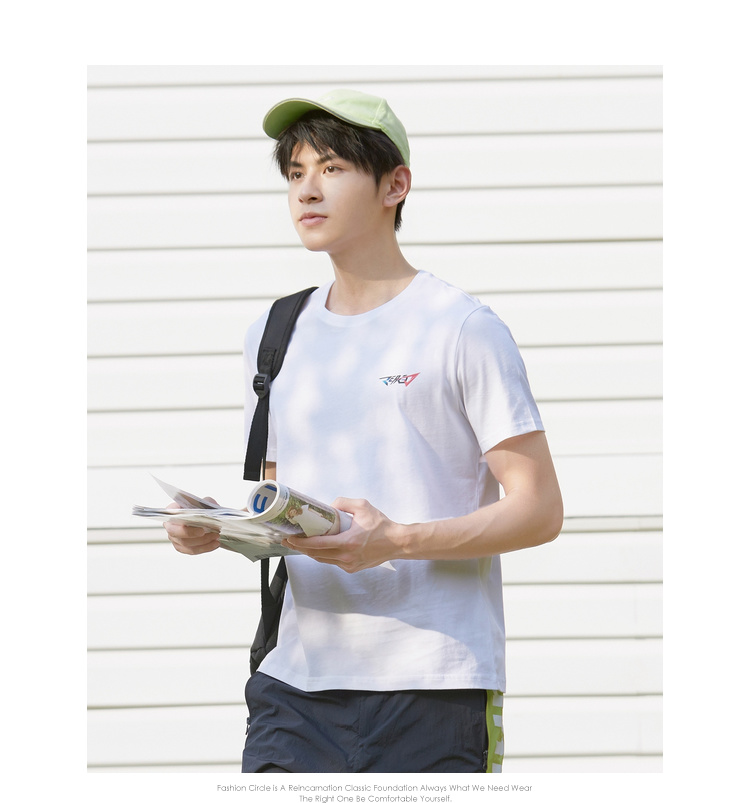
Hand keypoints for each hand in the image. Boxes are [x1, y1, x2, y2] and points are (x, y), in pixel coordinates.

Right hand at [163, 499, 221, 554]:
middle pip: (176, 533)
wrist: (206, 519)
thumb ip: (207, 502)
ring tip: (216, 537)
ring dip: (202, 541)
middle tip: (206, 532)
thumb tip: (211, 507)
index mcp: (173, 511)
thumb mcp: (205, 502)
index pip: (171, 515)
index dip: (180, 519)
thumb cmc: (202, 510)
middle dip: (192, 533)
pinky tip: (214, 544)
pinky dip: (205, 548)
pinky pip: (192, 550)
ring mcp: (175, 538)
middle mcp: (170, 526)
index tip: (195, 522)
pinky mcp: (182, 547)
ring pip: (186, 544)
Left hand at [282, 497, 402, 572]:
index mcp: (348, 542)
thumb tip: (329, 506)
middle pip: (316, 554)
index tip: (290, 537)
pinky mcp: (352, 568)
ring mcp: (349, 565)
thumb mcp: (363, 506)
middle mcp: (347, 557)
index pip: (317, 544)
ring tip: (299, 544)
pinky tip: (318, 548)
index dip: (301, 542)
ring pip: (323, 560)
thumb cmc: (382, 525)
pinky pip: (333, 562)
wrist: (397, 542)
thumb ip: (343, 503)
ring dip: (310, 552)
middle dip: (300, 548)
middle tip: (289, 540)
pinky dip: (324, 555)